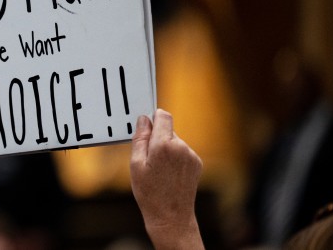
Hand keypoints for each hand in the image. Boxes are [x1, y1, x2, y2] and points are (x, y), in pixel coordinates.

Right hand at [130, 109, 203, 249]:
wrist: (171, 216)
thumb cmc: (150, 193)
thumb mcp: (136, 165)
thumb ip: (140, 138)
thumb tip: (144, 120)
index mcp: (164, 145)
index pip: (163, 116)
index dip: (153, 119)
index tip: (146, 128)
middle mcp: (181, 147)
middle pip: (168, 129)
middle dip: (157, 138)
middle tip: (148, 159)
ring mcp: (191, 155)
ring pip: (175, 141)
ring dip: (166, 149)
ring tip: (159, 170)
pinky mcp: (197, 163)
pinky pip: (183, 152)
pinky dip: (175, 158)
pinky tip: (169, 174)